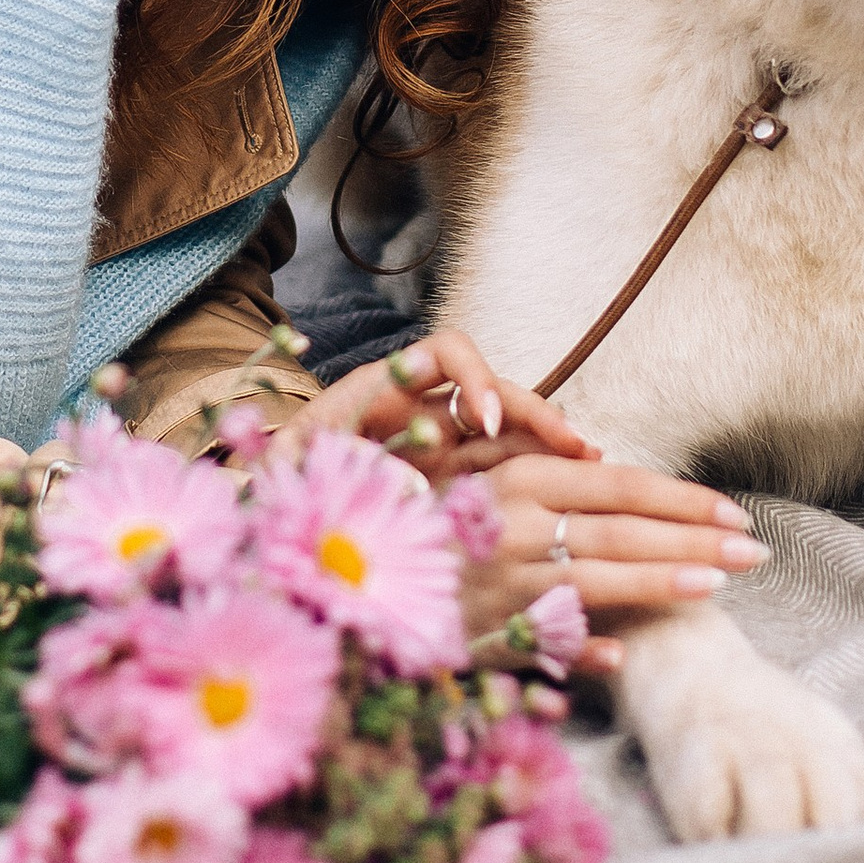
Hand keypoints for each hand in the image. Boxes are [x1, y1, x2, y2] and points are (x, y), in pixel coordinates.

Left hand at [289, 329, 597, 472]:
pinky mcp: (453, 484)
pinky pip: (502, 472)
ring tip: (588, 465)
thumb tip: (358, 472)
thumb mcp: (288, 462)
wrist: (275, 508)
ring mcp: (442, 447)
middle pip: (492, 391)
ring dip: (548, 442)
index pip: (443, 354)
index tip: (483, 420)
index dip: (472, 377)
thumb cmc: (282, 475)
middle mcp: (423, 410)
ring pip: (508, 431)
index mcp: (385, 391)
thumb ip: (310, 457)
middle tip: (570, 445)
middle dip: (533, 412)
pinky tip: (569, 491)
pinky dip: (536, 475)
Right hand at [460, 452, 765, 670]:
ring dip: (664, 581)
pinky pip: (549, 638)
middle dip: (697, 539)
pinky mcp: (486, 629)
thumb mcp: (486, 479)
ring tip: (719, 583)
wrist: (361, 569)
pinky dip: (586, 646)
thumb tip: (604, 460)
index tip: (734, 513)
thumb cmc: (435, 519)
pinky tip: (627, 651)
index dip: (683, 499)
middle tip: (755, 550)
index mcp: (521, 478)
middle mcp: (516, 523)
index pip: (622, 484)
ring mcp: (504, 580)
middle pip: (625, 529)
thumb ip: (547, 473)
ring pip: (601, 579)